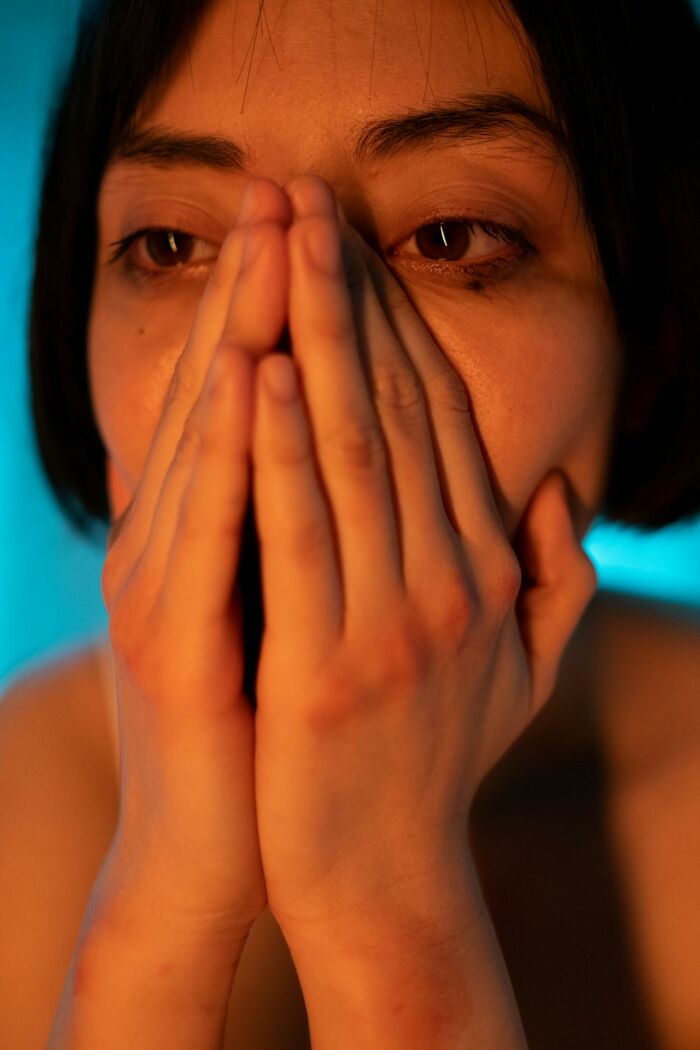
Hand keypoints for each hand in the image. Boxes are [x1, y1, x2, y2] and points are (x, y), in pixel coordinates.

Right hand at [95, 180, 291, 943]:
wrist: (219, 844)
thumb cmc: (261, 719)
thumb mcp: (270, 603)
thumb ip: (273, 526)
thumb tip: (299, 454)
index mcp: (199, 528)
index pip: (241, 394)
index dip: (273, 305)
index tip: (313, 223)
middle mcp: (168, 537)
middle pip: (216, 391)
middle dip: (254, 286)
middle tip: (285, 187)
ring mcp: (160, 583)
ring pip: (206, 436)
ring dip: (239, 333)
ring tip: (270, 244)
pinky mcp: (170, 640)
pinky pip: (206, 527)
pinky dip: (229, 448)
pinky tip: (251, 377)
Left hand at [250, 175, 597, 947]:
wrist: (382, 872)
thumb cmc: (441, 760)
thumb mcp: (524, 667)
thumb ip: (556, 576)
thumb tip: (560, 493)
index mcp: (488, 567)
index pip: (442, 420)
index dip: (400, 326)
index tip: (357, 252)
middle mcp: (452, 579)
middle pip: (397, 408)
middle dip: (350, 296)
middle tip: (311, 203)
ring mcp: (393, 622)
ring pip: (352, 450)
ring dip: (315, 339)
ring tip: (283, 245)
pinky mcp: (327, 664)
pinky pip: (303, 535)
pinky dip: (283, 449)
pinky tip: (263, 373)